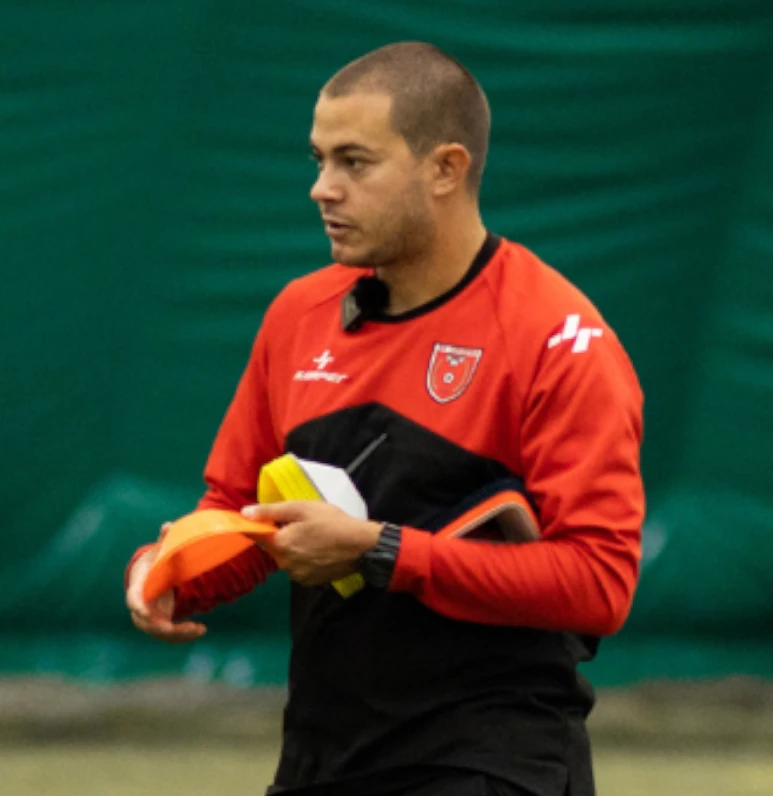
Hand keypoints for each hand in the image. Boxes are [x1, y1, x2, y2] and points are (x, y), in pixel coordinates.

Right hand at [125, 523, 206, 643]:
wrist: (150, 576)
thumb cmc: (155, 561)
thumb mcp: (160, 551)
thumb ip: (164, 540)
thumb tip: (168, 526)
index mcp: (138, 587)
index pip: (134, 599)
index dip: (139, 606)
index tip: (147, 613)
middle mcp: (141, 606)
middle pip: (146, 623)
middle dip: (163, 628)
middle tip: (184, 627)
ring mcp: (149, 617)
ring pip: (159, 632)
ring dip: (178, 635)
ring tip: (199, 629)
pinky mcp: (159, 624)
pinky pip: (168, 635)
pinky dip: (183, 636)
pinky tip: (200, 630)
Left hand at [241, 502, 381, 586]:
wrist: (361, 546)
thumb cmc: (332, 522)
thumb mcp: (301, 508)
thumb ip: (271, 511)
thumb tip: (244, 513)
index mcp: (279, 544)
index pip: (256, 536)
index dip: (259, 525)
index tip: (266, 518)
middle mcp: (284, 564)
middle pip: (273, 547)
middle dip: (281, 536)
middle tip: (301, 524)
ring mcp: (296, 576)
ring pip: (286, 558)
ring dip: (293, 548)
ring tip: (313, 537)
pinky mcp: (309, 582)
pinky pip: (298, 568)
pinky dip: (303, 559)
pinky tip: (318, 550)